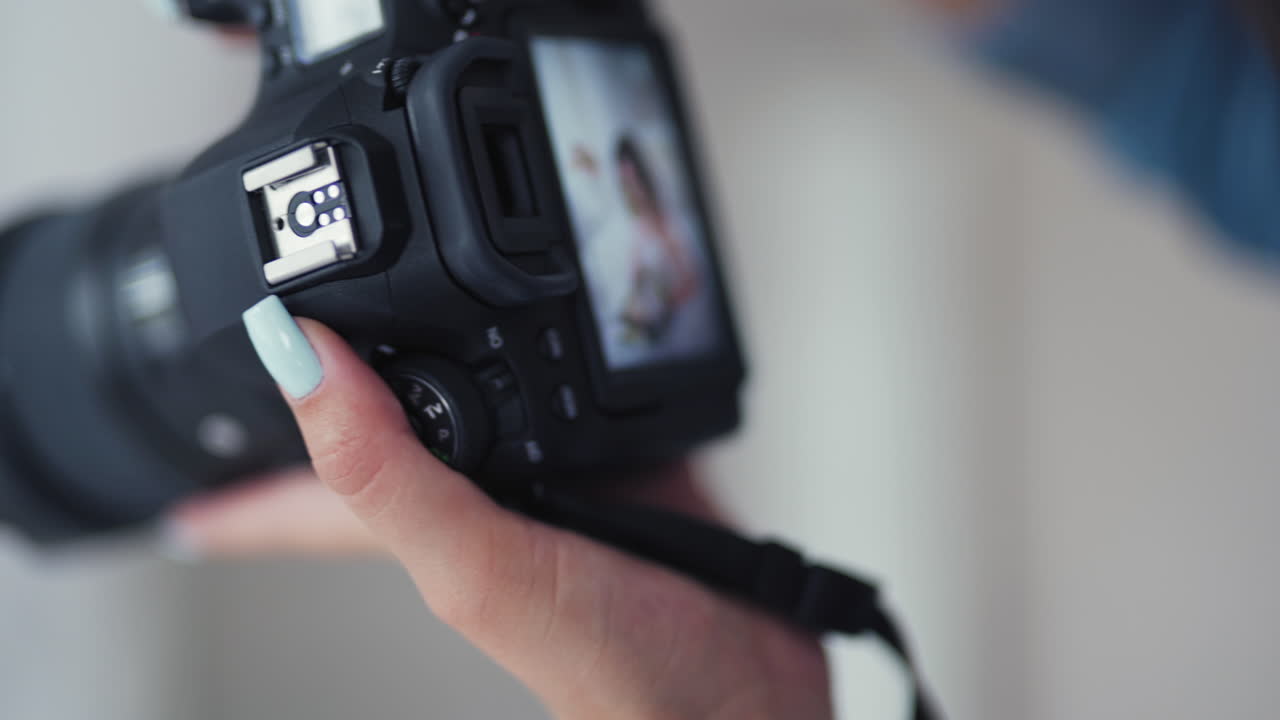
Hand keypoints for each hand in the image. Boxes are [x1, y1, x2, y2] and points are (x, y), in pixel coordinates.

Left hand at [213, 297, 831, 719]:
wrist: (745, 699)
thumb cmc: (624, 673)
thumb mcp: (484, 569)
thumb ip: (390, 473)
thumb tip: (299, 360)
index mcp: (426, 527)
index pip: (299, 500)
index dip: (231, 493)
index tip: (172, 490)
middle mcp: (482, 503)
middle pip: (384, 438)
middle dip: (328, 400)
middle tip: (284, 367)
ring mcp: (555, 484)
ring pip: (483, 401)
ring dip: (442, 363)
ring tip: (399, 337)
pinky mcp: (627, 466)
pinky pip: (581, 396)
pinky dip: (566, 359)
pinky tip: (566, 338)